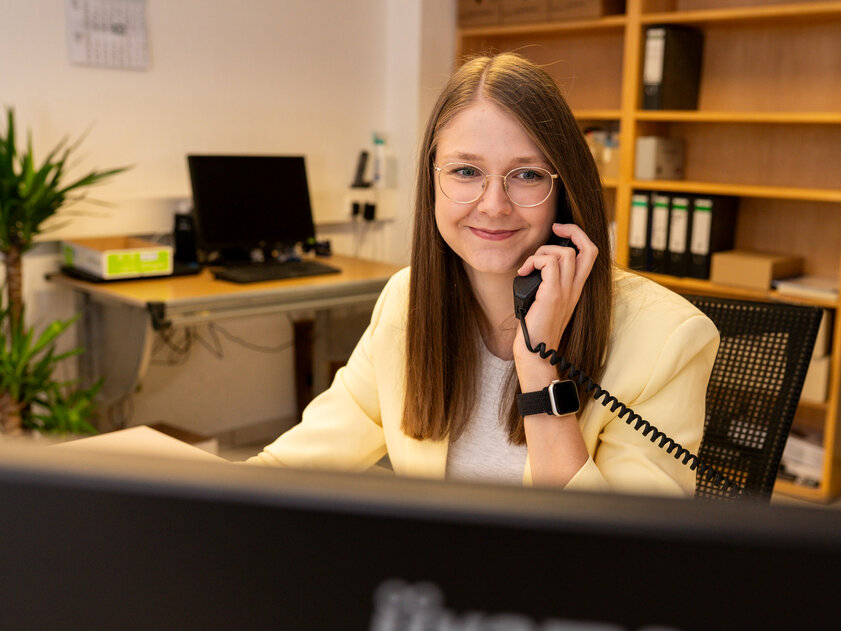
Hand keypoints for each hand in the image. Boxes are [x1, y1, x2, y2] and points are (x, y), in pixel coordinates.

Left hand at [513, 223, 597, 390]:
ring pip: (565, 252)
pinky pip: (549, 263)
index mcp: (576, 288)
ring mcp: (566, 291)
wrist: (535, 352)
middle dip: (571, 230)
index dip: (579, 236)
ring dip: (543, 252)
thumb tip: (533, 266)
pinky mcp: (553, 295)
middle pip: (587, 247)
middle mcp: (575, 288)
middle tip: (553, 229)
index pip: (590, 253)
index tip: (560, 231)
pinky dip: (534, 261)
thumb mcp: (545, 300)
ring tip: (529, 266)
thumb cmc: (535, 329)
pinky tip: (524, 273)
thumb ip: (546, 282)